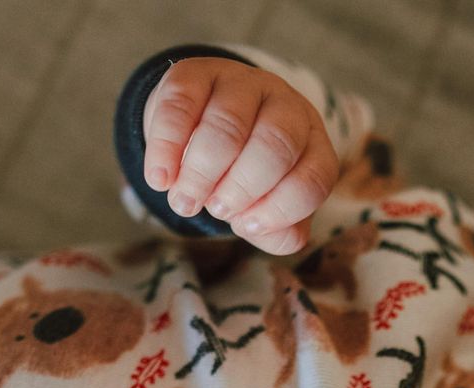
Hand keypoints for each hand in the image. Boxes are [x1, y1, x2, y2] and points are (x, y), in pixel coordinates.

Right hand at [141, 56, 338, 254]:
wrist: (198, 123)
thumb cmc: (240, 173)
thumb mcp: (266, 203)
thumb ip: (276, 230)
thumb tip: (257, 228)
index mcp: (310, 141)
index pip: (314, 177)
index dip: (281, 210)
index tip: (245, 227)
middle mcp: (284, 104)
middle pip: (275, 145)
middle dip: (242, 187)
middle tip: (215, 210)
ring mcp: (241, 82)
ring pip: (228, 123)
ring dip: (202, 172)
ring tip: (184, 201)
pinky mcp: (194, 72)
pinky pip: (180, 106)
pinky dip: (166, 148)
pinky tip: (159, 179)